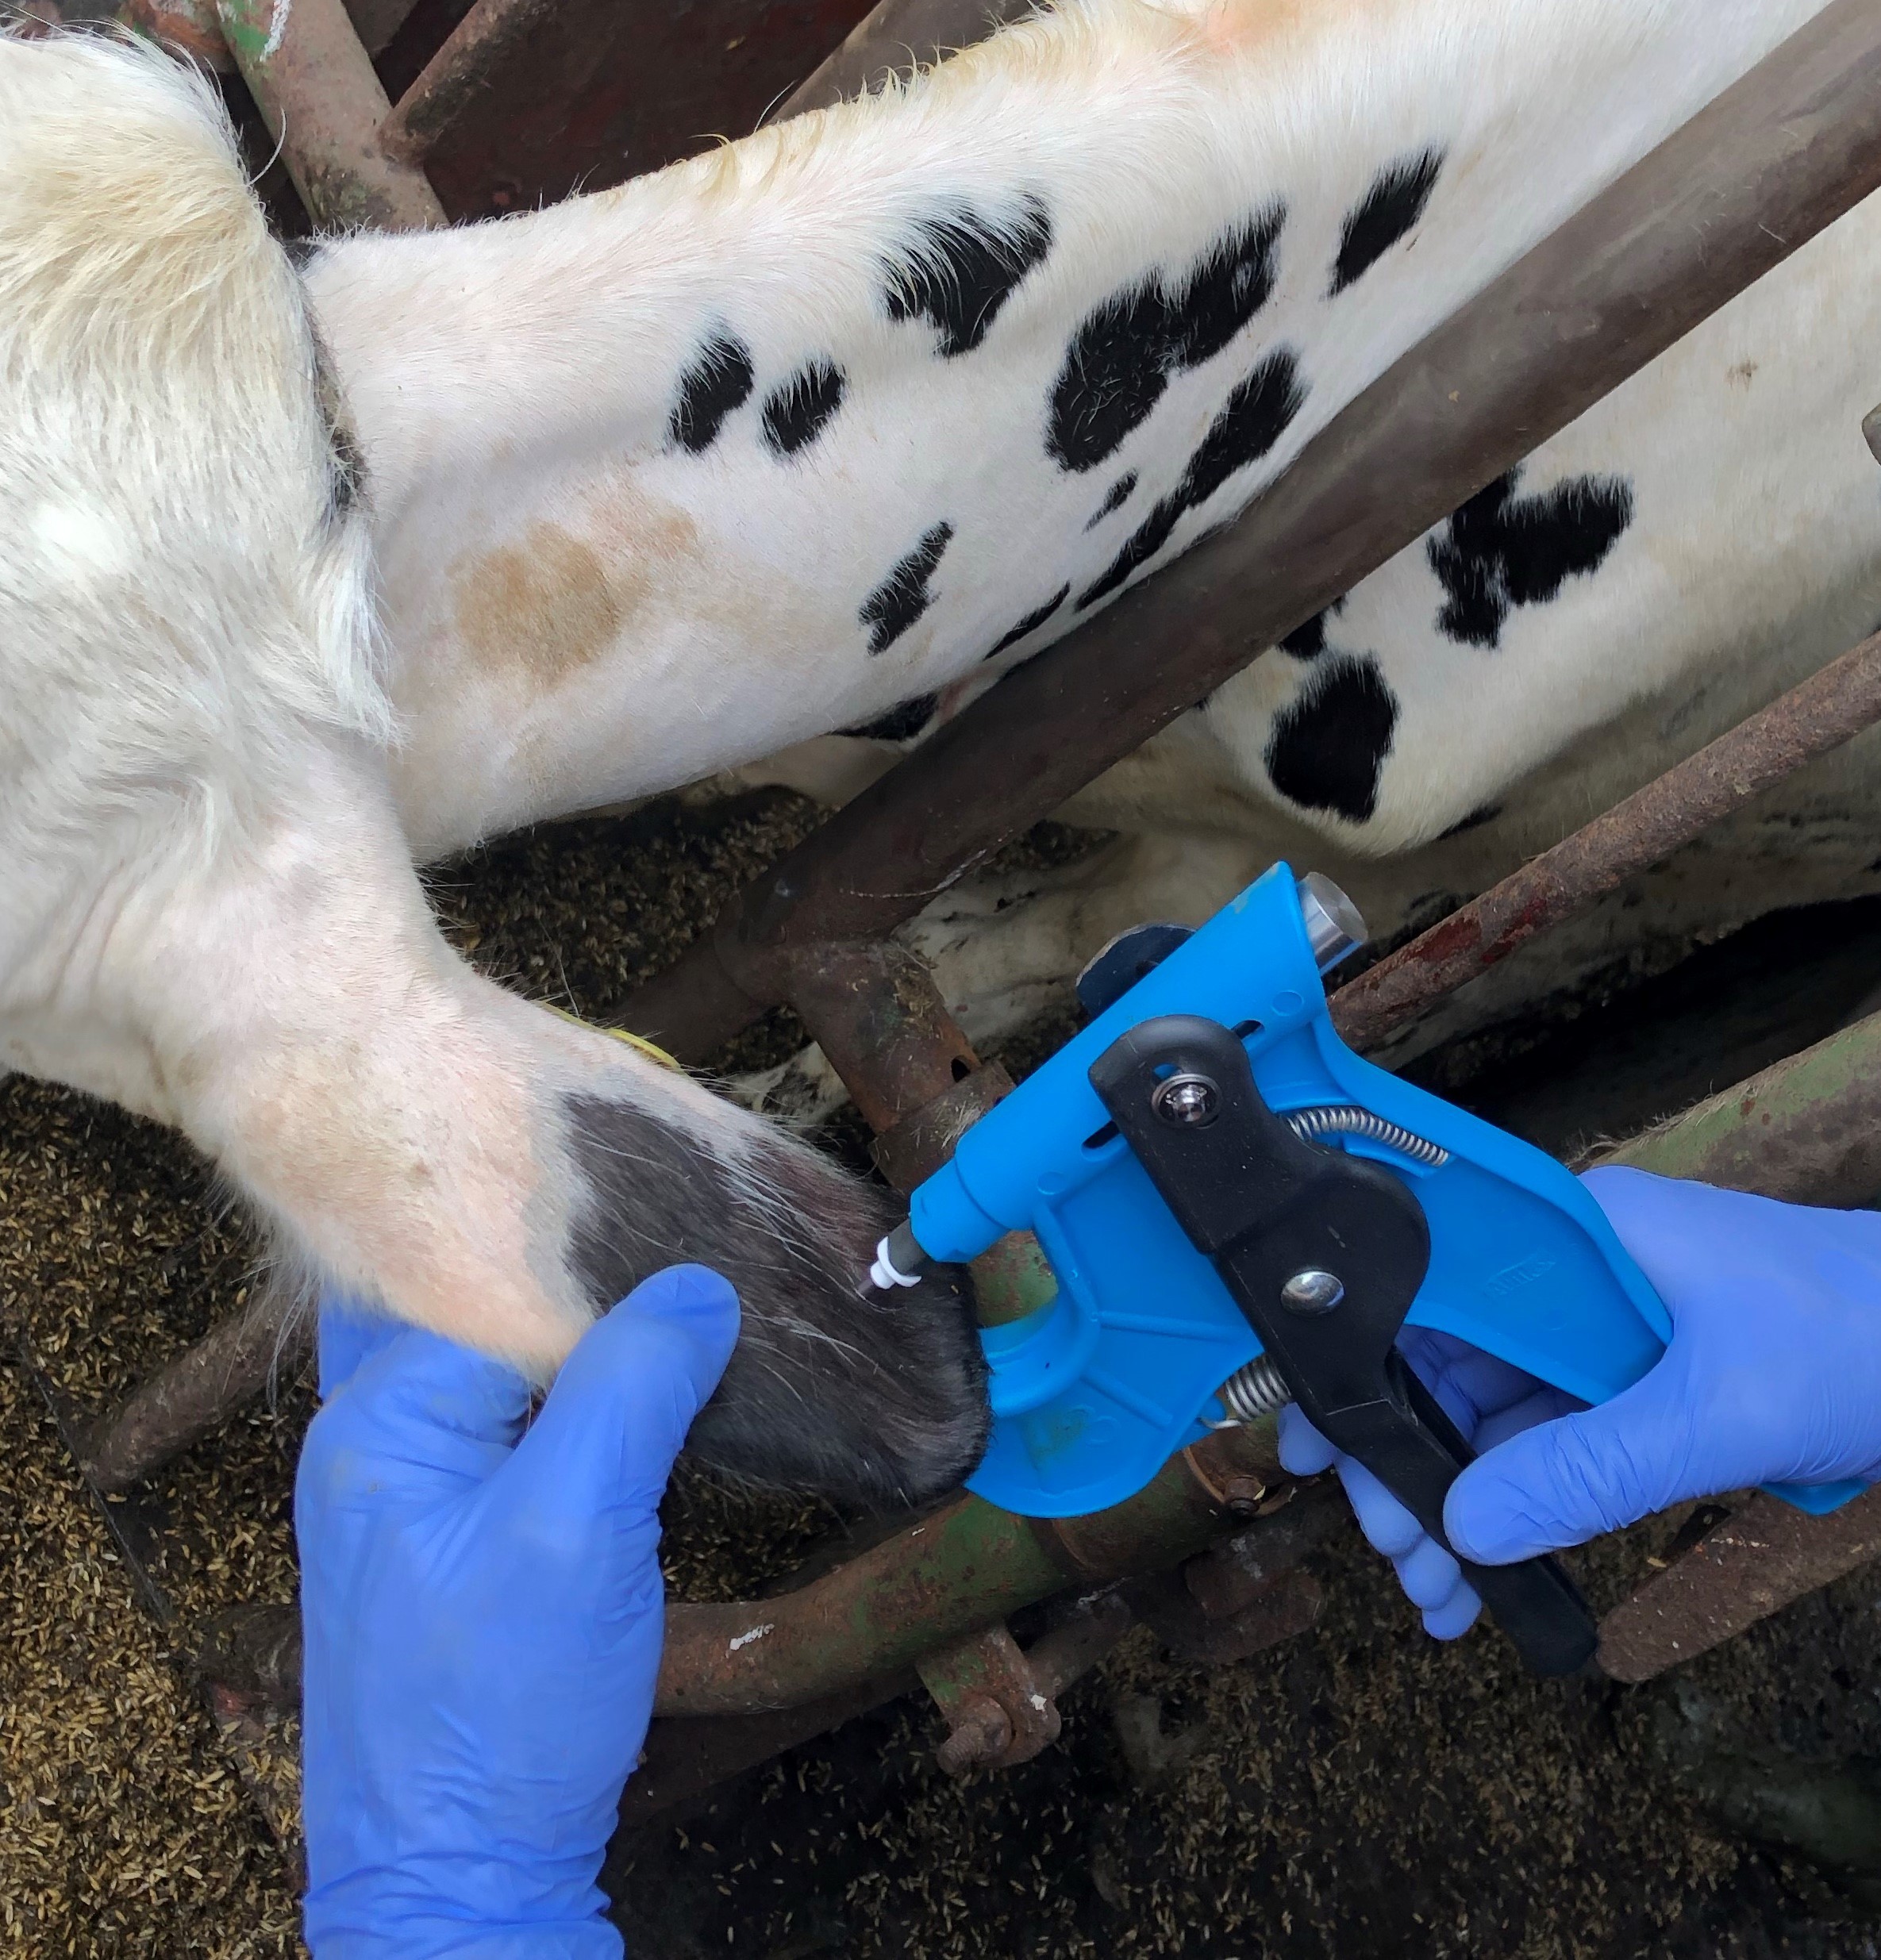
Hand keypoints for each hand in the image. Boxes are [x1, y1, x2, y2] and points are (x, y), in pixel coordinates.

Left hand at [296, 1264, 739, 1959]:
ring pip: (513, 1377)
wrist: (463, 1878)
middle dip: (592, 1294)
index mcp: (378, 1417)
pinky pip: (519, 1436)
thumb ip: (631, 1387)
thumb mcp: (580, 1526)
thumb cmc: (502, 1710)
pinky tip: (645, 1414)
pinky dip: (580, 1414)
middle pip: (494, 1317)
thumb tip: (696, 1287)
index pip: (497, 1282)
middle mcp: (376, 1439)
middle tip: (696, 1274)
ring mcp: (412, 1495)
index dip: (599, 1266)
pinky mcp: (453, 1543)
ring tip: (688, 1331)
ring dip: (593, 1359)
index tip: (693, 1246)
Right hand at [1280, 1169, 1880, 1635]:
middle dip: (1405, 1456)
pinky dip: (1518, 1499)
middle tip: (1389, 1549)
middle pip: (1448, 1356)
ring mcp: (1607, 1326)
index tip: (1316, 1442)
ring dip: (1457, 1494)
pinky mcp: (1638, 1378)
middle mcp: (1576, 1271)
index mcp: (1580, 1234)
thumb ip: (1590, 1471)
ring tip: (1434, 1591)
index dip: (1362, 1363)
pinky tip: (1489, 1567)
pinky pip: (1551, 1436)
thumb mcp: (1719, 1414)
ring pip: (1492, 1407)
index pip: (1431, 1286)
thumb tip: (1465, 1528)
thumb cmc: (1861, 1339)